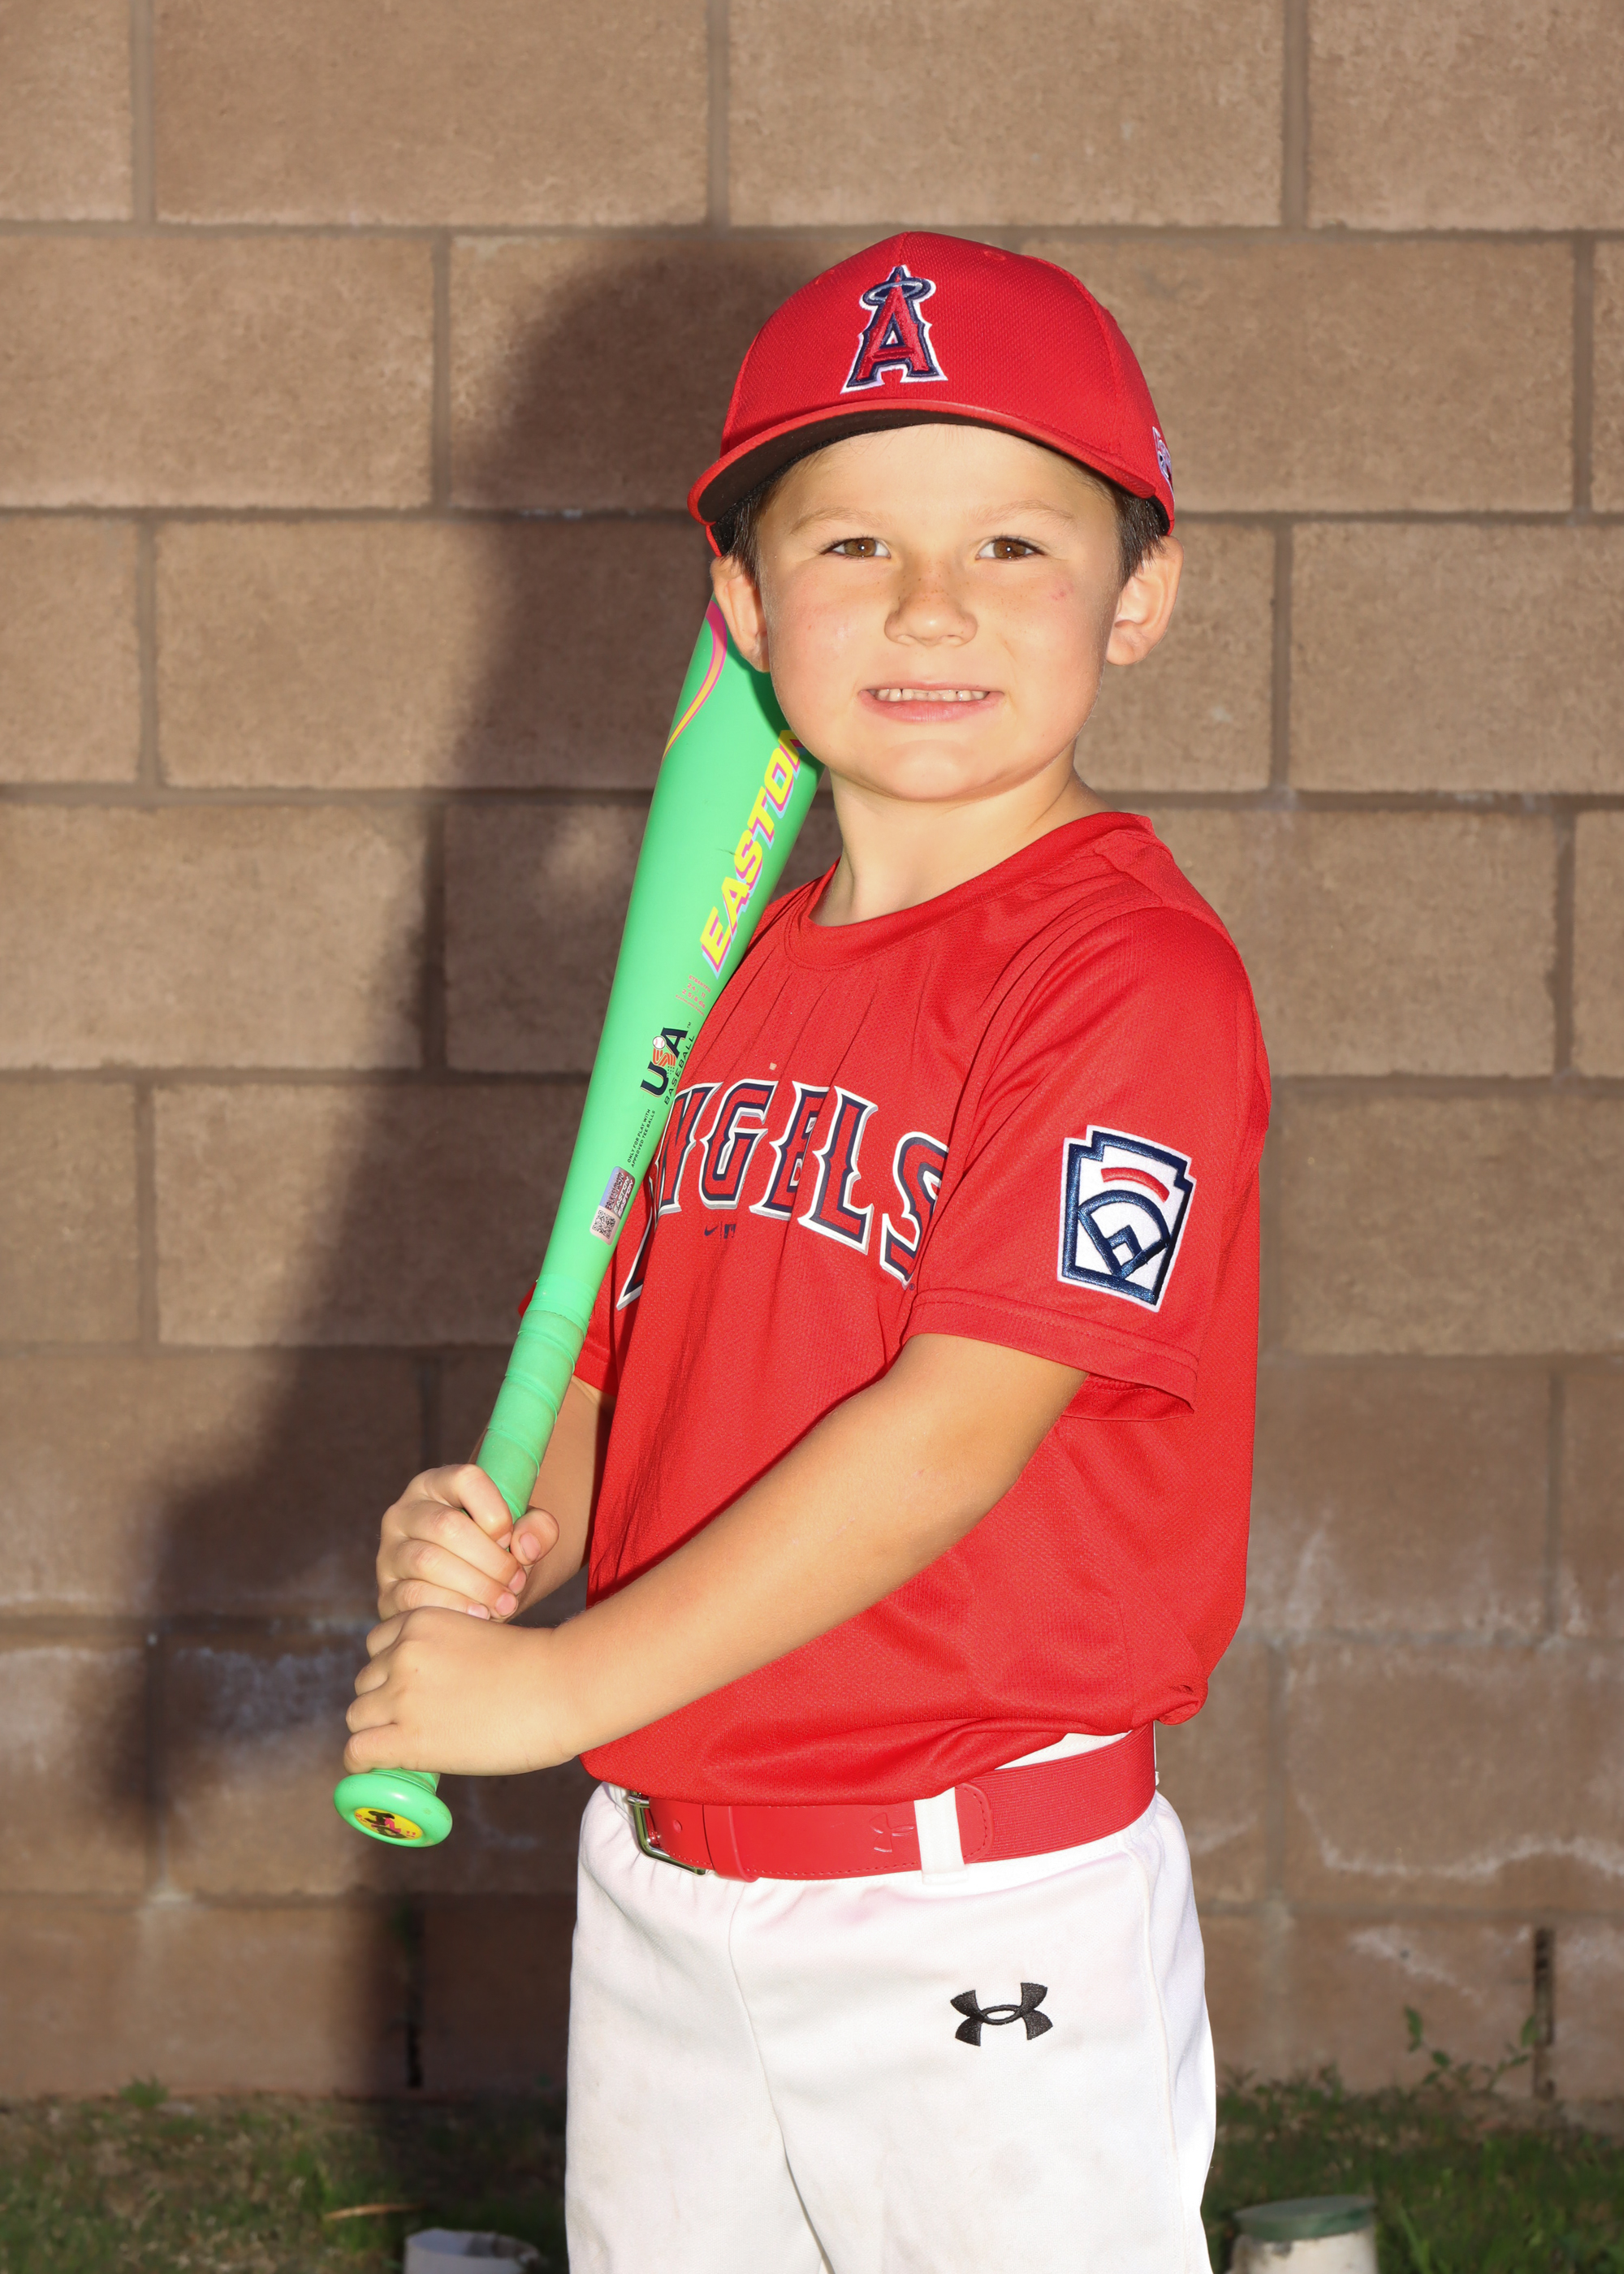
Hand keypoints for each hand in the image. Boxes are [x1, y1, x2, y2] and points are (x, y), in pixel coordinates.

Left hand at [344, 1607, 570, 1776]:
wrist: (560, 1687)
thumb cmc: (538, 1667)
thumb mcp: (480, 1636)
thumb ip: (448, 1651)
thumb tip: (435, 1690)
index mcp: (421, 1621)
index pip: (377, 1646)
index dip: (390, 1670)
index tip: (405, 1690)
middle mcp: (403, 1653)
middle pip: (365, 1682)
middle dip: (382, 1701)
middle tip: (410, 1722)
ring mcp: (402, 1695)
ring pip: (358, 1716)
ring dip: (375, 1731)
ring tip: (399, 1746)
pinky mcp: (407, 1738)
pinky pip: (358, 1751)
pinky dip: (360, 1762)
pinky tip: (373, 1769)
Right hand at [375, 1464, 560, 1622]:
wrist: (474, 1594)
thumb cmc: (499, 1554)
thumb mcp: (525, 1535)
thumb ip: (539, 1529)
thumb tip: (525, 1546)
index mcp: (437, 1484)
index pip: (465, 1479)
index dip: (496, 1512)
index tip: (511, 1539)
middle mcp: (405, 1513)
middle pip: (446, 1526)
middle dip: (490, 1559)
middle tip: (516, 1581)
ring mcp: (390, 1553)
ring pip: (427, 1562)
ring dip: (474, 1586)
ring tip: (505, 1602)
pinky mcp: (387, 1592)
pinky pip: (413, 1597)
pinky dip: (452, 1607)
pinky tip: (480, 1615)